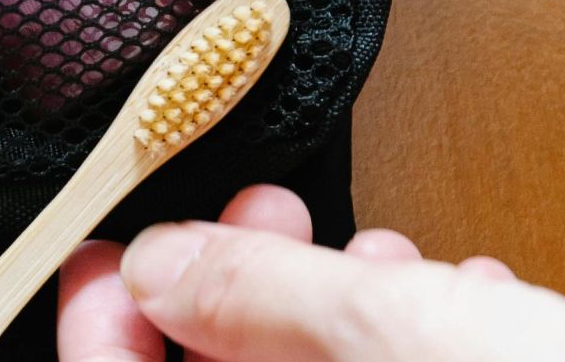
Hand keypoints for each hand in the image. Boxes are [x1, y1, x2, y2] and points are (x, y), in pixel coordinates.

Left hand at [57, 185, 564, 360]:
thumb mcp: (411, 341)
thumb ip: (265, 296)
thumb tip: (162, 262)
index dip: (100, 334)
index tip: (102, 255)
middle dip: (235, 297)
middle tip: (259, 216)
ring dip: (332, 315)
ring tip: (383, 250)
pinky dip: (411, 354)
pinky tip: (464, 304)